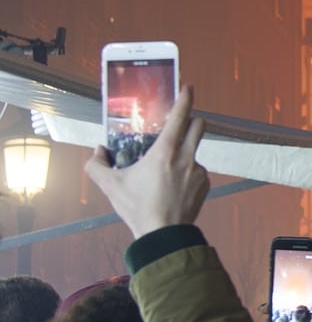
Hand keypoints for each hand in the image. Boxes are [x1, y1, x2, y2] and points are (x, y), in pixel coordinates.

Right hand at [85, 85, 209, 239]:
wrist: (163, 235)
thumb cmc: (138, 208)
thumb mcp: (110, 185)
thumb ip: (96, 165)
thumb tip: (97, 151)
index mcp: (166, 152)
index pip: (181, 116)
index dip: (186, 98)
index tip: (188, 87)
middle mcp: (187, 157)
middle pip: (199, 126)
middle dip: (192, 120)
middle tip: (179, 124)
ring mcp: (199, 171)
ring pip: (195, 151)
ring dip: (184, 153)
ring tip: (166, 171)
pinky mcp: (206, 184)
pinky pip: (197, 171)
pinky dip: (187, 173)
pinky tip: (173, 187)